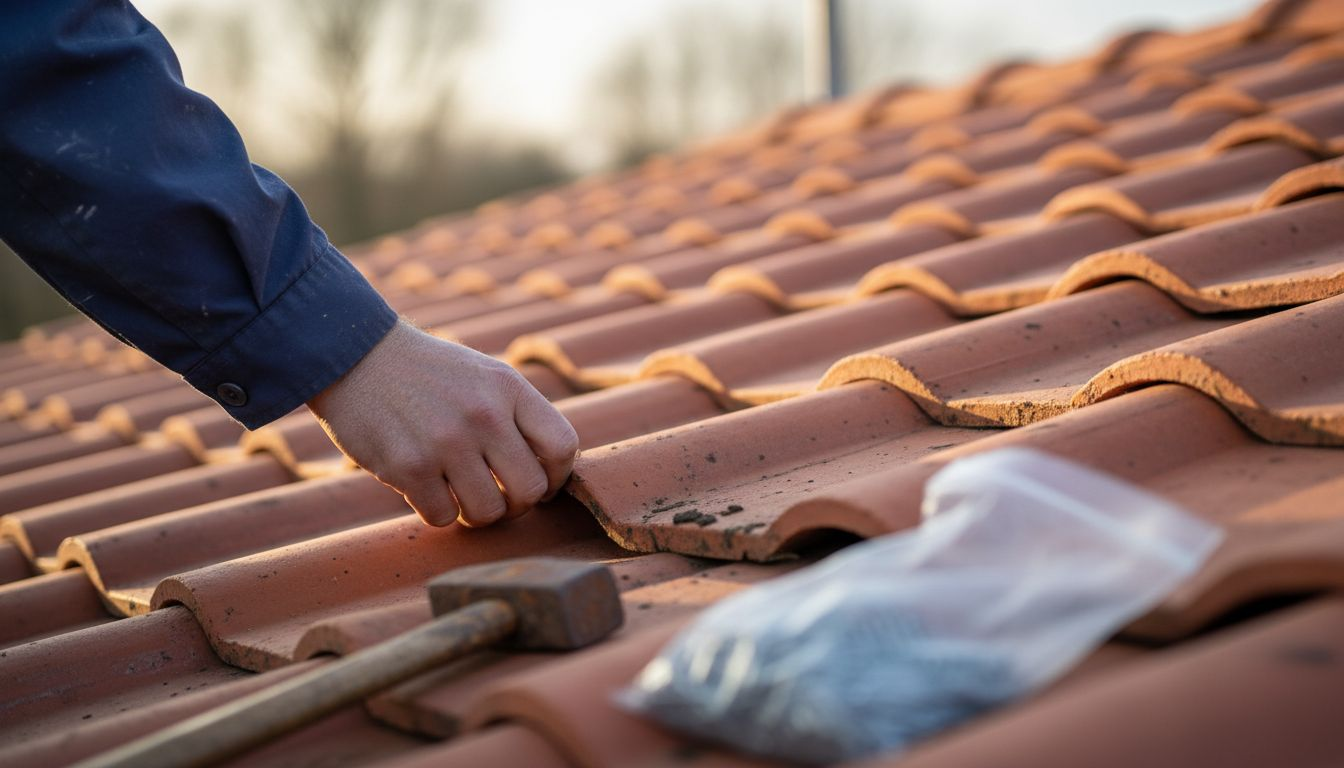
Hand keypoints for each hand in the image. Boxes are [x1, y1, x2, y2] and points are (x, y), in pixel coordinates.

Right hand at [307, 320, 579, 526]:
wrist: (356, 355)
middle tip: (498, 497)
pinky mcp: (408, 467)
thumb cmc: (428, 374)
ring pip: (488, 512)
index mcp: (508, 388)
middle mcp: (483, 414)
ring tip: (461, 496)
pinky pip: (442, 517)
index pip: (562, 447)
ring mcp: (446, 442)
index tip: (542, 483)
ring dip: (476, 514)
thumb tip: (551, 472)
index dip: (558, 476)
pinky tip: (427, 490)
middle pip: (531, 490)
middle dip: (517, 504)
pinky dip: (438, 513)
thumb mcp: (484, 375)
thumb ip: (519, 415)